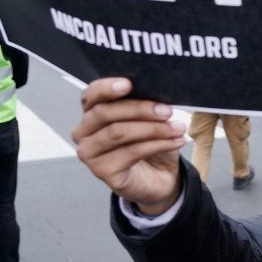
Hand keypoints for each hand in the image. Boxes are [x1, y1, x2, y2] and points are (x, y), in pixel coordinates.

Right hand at [71, 78, 185, 215]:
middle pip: (105, 113)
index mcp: (92, 113)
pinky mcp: (102, 172)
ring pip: (118, 133)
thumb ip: (145, 103)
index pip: (91, 95)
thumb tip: (157, 90)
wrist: (160, 176)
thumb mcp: (150, 118)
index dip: (107, 88)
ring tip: (178, 128)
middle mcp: (84, 132)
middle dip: (139, 109)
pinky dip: (157, 144)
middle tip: (167, 110)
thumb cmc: (150, 142)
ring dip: (153, 128)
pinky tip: (175, 141)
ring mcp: (89, 154)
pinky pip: (131, 152)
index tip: (128, 84)